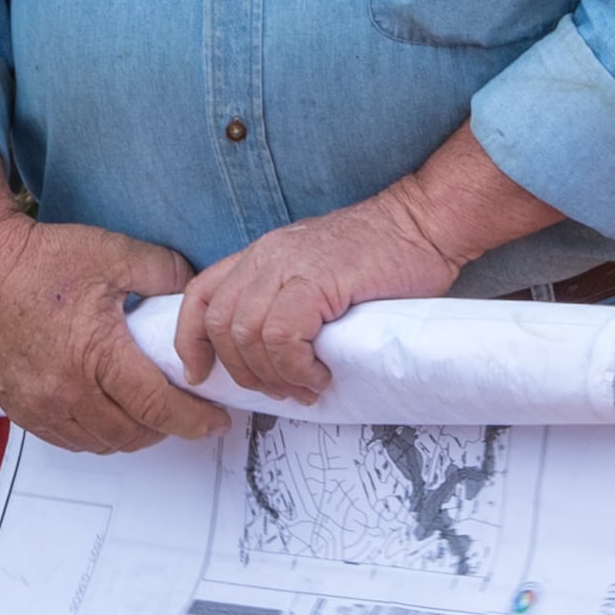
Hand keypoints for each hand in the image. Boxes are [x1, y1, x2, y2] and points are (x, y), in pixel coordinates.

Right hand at [0, 135, 212, 453]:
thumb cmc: (38, 260)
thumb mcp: (113, 252)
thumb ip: (164, 271)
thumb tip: (194, 291)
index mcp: (96, 354)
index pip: (157, 406)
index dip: (194, 419)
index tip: (216, 421)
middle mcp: (66, 389)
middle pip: (134, 434)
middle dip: (168, 429)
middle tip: (187, 413)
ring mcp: (40, 404)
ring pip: (102, 443)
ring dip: (132, 434)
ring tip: (149, 412)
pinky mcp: (21, 408)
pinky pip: (70, 441)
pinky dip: (96, 435)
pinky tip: (108, 413)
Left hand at [172, 194, 454, 402]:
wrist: (424, 224)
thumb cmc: (383, 255)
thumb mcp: (318, 273)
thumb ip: (287, 301)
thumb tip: (268, 356)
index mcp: (261, 255)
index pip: (200, 297)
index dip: (190, 341)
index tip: (200, 374)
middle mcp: (266, 256)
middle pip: (220, 326)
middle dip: (243, 372)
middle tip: (280, 391)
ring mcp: (288, 265)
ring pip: (247, 335)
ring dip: (274, 375)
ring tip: (305, 386)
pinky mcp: (315, 279)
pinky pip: (281, 336)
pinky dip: (296, 366)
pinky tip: (319, 374)